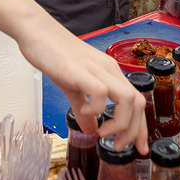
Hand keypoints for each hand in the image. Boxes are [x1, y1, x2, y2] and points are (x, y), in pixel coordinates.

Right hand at [23, 33, 147, 153]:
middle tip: (118, 146)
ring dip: (119, 123)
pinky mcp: (79, 70)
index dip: (141, 128)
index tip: (140, 148)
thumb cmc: (54, 55)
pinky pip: (100, 92)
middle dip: (134, 131)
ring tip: (103, 133)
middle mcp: (109, 70)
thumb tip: (91, 130)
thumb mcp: (73, 86)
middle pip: (138, 103)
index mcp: (111, 73)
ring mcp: (96, 69)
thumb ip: (83, 109)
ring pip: (127, 98)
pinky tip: (83, 111)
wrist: (37, 31)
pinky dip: (95, 109)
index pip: (138, 102)